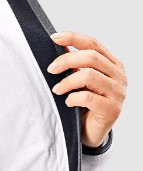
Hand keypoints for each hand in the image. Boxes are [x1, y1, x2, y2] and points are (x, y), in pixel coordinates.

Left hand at [47, 30, 126, 147]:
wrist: (91, 132)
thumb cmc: (84, 104)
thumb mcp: (79, 80)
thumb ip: (74, 64)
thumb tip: (59, 44)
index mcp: (113, 64)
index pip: (94, 44)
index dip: (73, 38)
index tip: (54, 38)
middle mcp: (119, 76)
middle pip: (91, 57)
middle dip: (66, 60)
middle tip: (51, 69)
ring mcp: (118, 93)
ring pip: (90, 76)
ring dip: (67, 81)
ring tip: (57, 90)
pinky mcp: (112, 110)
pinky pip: (88, 97)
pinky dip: (73, 98)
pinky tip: (68, 102)